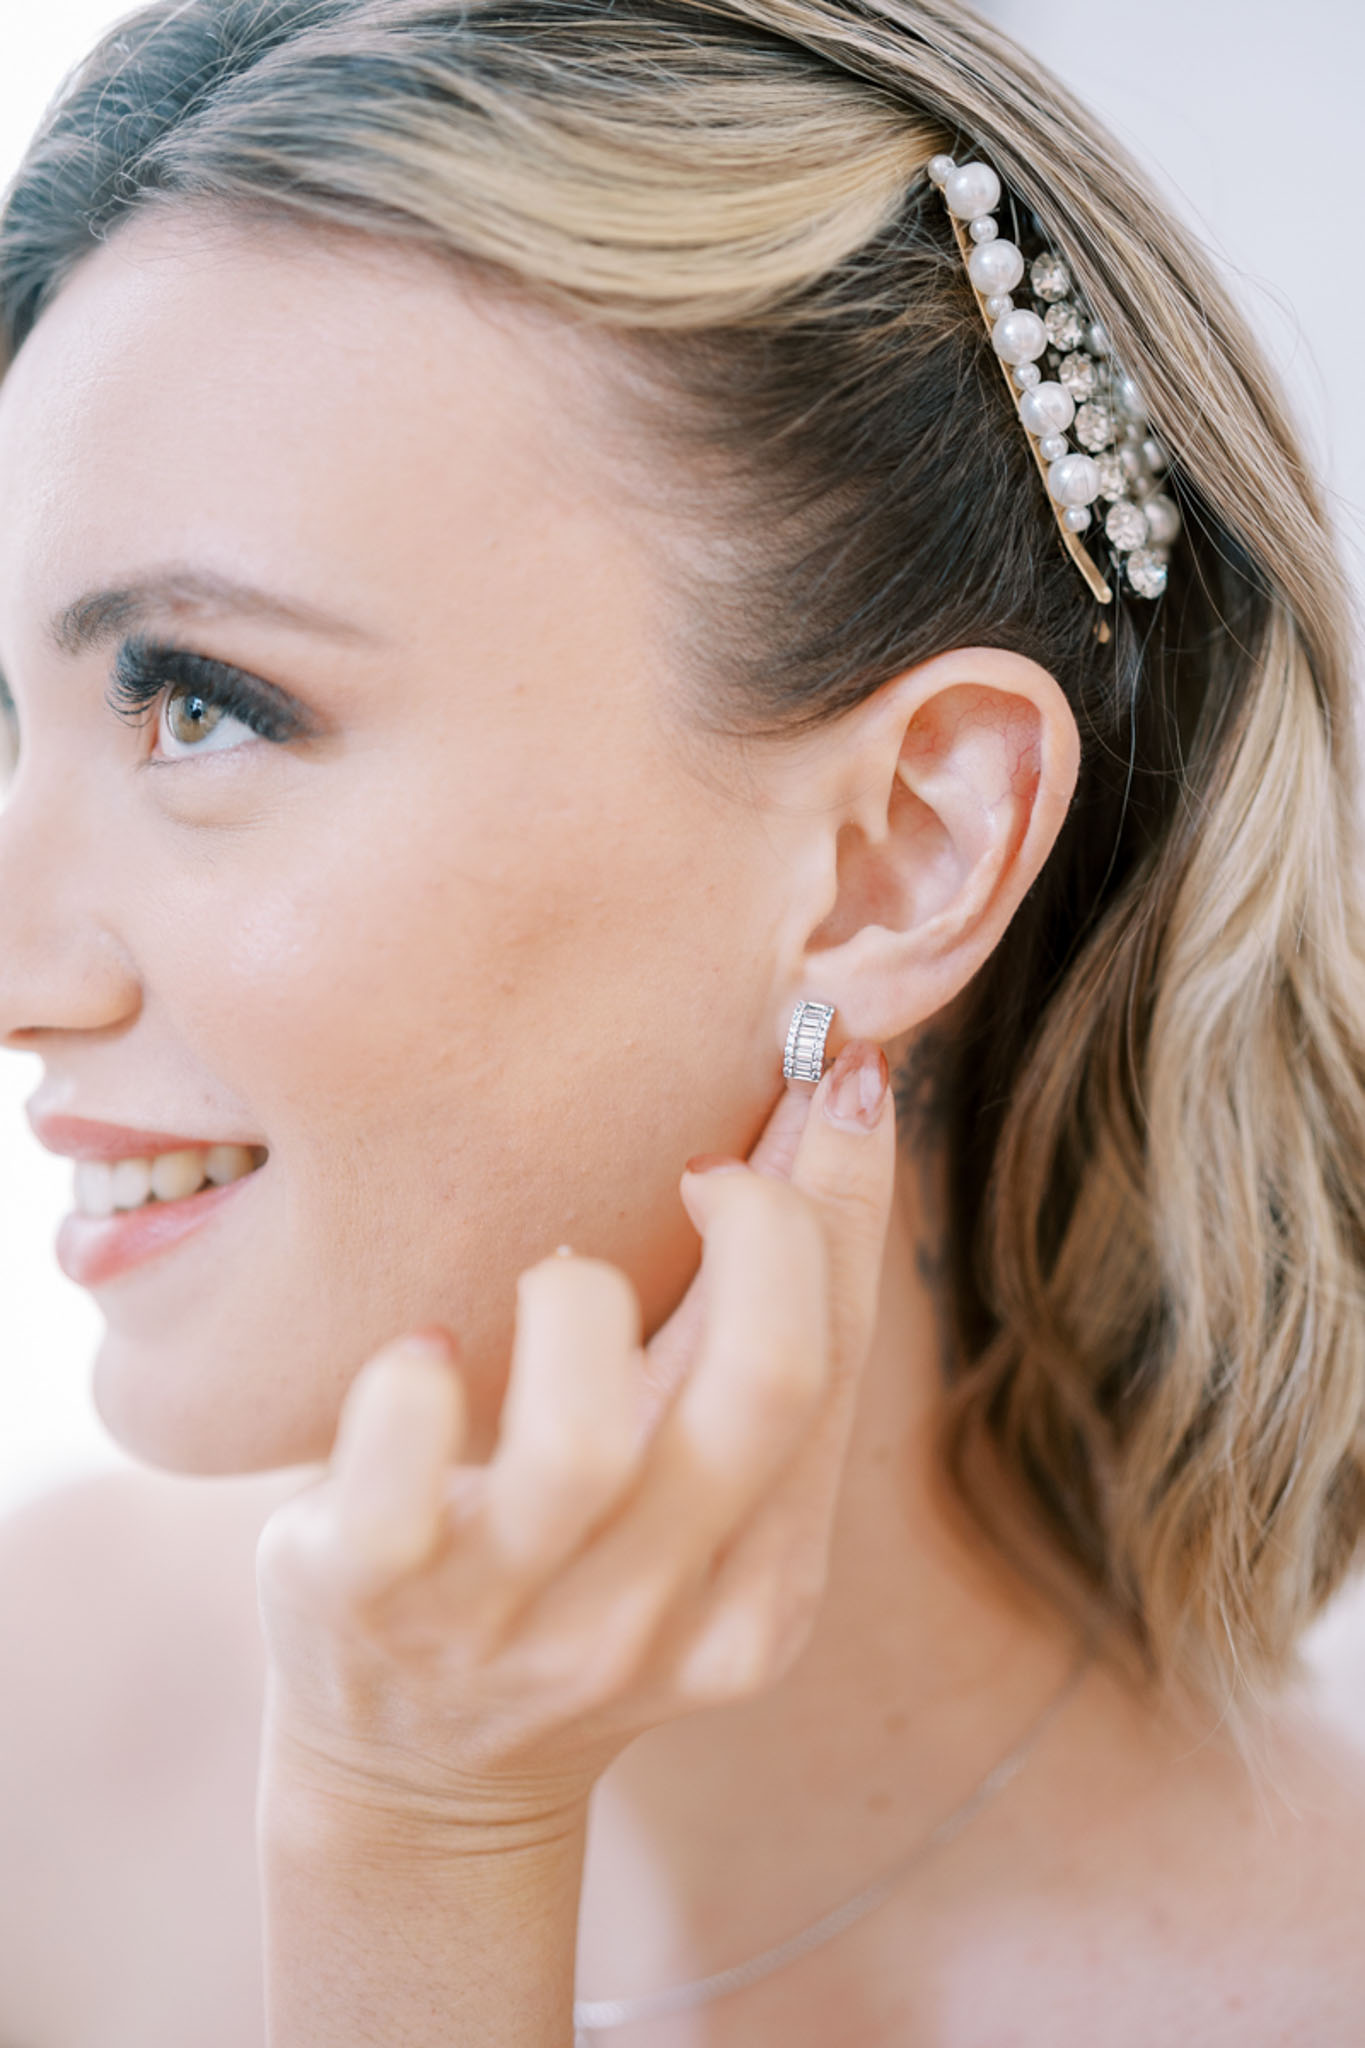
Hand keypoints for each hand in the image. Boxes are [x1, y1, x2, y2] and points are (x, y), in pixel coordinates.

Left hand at [256, 1037, 895, 1836]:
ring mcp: (509, 1627)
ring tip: (557, 1279)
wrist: (417, 1778)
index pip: (833, 1368)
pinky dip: (414, 1383)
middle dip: (761, 1221)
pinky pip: (400, 1483)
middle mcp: (654, 1621)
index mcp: (763, 1590)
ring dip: (578, 1304)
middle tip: (705, 1166)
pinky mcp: (369, 1607)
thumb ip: (749, 1344)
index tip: (841, 1072)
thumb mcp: (687, 1495)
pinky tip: (423, 1348)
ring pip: (585, 1444)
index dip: (846, 1201)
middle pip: (763, 1387)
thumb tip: (826, 1109)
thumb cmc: (567, 1576)